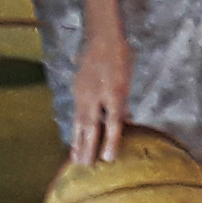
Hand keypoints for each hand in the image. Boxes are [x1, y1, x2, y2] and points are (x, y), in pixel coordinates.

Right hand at [68, 26, 132, 163]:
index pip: (112, 122)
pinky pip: (76, 112)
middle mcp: (96, 94)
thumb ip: (123, 103)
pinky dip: (75, 128)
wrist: (101, 36)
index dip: (110, 141)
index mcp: (114, 91)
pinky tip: (74, 138)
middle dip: (87, 147)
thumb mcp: (127, 79)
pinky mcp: (77, 90)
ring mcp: (83, 92)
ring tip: (75, 159)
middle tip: (84, 167)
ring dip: (77, 141)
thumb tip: (125, 121)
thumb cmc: (120, 57)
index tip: (107, 159)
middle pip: (91, 126)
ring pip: (80, 121)